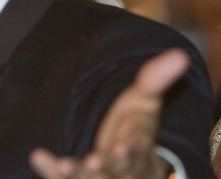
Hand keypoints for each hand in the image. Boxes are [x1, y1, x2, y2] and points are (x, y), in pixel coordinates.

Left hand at [29, 49, 189, 177]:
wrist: (126, 155)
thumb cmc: (136, 123)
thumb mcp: (146, 98)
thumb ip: (158, 77)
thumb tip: (181, 55)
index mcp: (140, 145)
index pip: (138, 147)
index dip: (130, 148)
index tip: (121, 146)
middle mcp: (123, 166)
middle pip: (116, 170)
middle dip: (106, 166)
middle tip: (93, 162)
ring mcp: (101, 176)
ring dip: (76, 174)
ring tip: (63, 165)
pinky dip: (50, 170)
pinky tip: (38, 156)